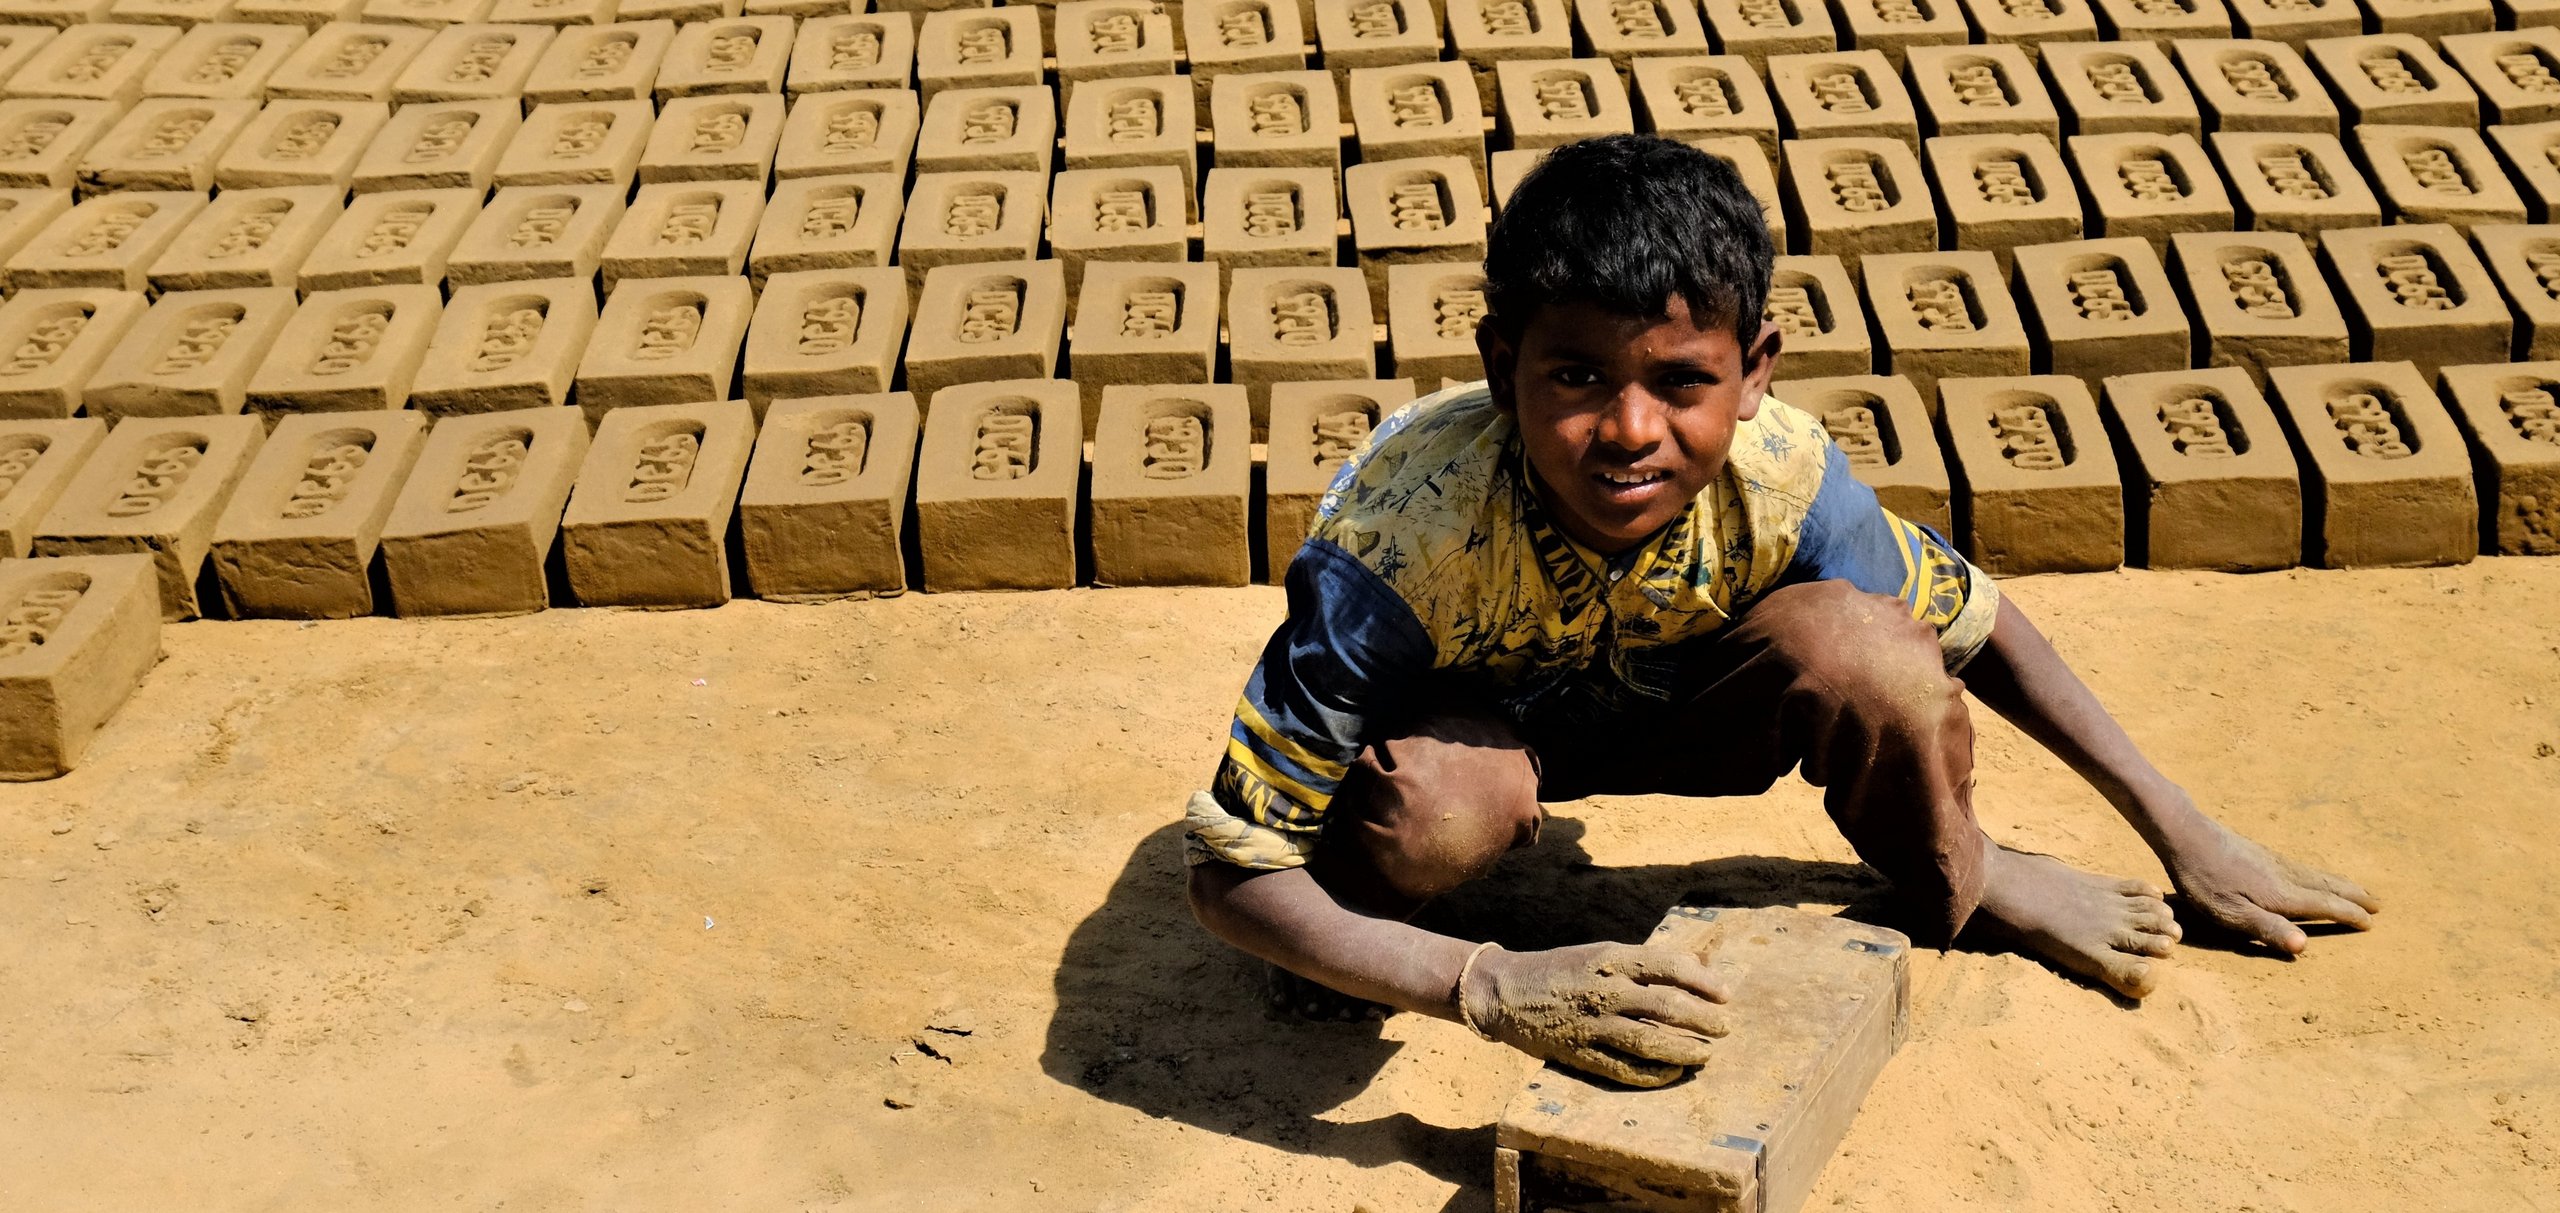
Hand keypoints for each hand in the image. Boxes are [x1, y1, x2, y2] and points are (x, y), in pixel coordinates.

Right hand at [1459, 941, 1730, 1086]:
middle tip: (1724, 1028)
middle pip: (1666, 1007)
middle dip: (1703, 1020)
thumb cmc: (1562, 969)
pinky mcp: (1578, 1053)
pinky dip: (1653, 1074)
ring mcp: (1591, 1024)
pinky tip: (1672, 1073)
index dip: (1703, 982)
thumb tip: (1695, 971)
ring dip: (1685, 1051)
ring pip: (1650, 1043)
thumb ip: (1640, 965)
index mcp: (1609, 957)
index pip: (1669, 967)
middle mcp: (1603, 990)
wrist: (1505, 990)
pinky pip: (1624, 1069)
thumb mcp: (1599, 954)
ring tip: (1705, 1054)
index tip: (1725, 994)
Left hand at [2162, 815, 2378, 953]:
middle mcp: (2285, 875)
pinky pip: (2303, 867)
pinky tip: (2312, 876)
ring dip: (2341, 884)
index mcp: (2281, 895)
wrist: (2185, 834)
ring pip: (2317, 874)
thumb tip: (2304, 946)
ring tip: (2356, 889)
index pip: (2325, 906)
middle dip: (2354, 896)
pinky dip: (2319, 875)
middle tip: (2378, 904)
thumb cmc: (2203, 880)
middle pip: (2328, 886)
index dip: (2349, 915)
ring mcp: (2273, 861)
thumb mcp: (2229, 913)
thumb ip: (2266, 929)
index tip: (2371, 923)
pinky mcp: (2261, 854)